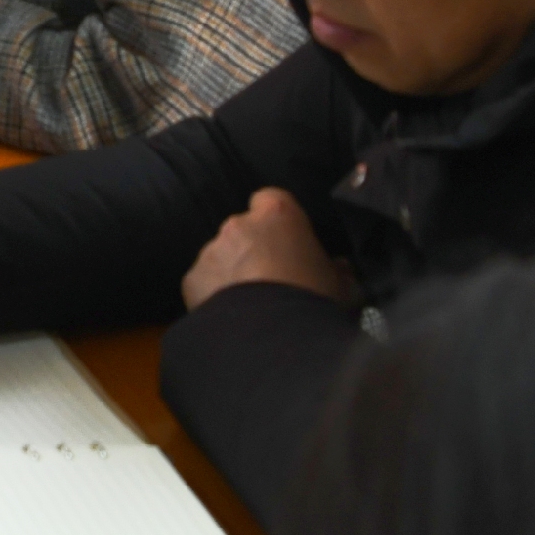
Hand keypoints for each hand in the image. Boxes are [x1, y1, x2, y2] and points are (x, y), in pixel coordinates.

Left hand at [182, 188, 359, 311]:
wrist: (273, 335)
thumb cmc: (314, 301)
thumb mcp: (342, 286)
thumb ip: (337, 270)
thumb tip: (339, 269)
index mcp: (278, 213)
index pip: (271, 199)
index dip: (278, 220)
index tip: (287, 242)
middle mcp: (238, 223)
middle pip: (244, 229)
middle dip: (254, 249)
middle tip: (272, 280)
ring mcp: (212, 249)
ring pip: (222, 256)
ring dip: (233, 272)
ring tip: (253, 304)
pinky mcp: (192, 278)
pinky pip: (204, 282)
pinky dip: (214, 294)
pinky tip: (232, 316)